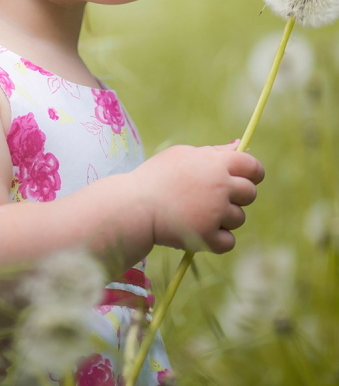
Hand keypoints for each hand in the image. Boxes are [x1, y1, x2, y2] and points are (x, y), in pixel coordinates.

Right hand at [129, 141, 264, 253]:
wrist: (136, 205)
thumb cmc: (157, 176)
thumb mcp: (183, 154)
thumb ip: (214, 152)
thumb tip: (239, 146)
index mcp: (216, 164)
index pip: (253, 167)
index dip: (253, 173)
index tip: (245, 178)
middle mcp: (221, 187)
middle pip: (250, 194)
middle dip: (238, 197)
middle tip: (215, 199)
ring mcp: (216, 213)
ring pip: (238, 219)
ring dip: (224, 219)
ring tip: (199, 214)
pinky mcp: (207, 237)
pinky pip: (228, 242)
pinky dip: (218, 240)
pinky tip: (201, 231)